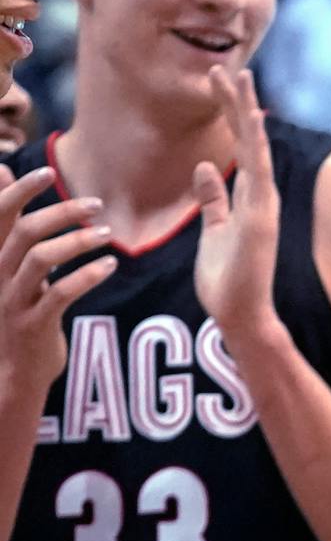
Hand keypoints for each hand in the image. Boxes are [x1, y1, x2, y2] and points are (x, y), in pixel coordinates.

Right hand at [0, 165, 116, 403]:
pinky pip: (60, 294)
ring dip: (77, 242)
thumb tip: (2, 170)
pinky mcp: (33, 325)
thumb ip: (7, 223)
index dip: (19, 191)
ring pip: (39, 260)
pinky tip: (109, 265)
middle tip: (97, 204)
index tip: (48, 170)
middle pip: (23, 232)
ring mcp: (12, 301)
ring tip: (107, 235)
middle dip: (61, 212)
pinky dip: (87, 276)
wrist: (12, 370)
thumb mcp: (8, 263)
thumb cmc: (17, 306)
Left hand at [193, 67, 281, 339]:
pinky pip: (258, 172)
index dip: (232, 114)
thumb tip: (203, 166)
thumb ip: (212, 200)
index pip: (242, 146)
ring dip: (245, 112)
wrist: (240, 314)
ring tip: (235, 77)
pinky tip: (251, 117)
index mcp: (249, 197)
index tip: (220, 83)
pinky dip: (256, 144)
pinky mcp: (261, 216)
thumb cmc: (227, 280)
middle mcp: (261, 195)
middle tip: (226, 67)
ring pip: (257, 147)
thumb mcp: (213, 231)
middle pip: (251, 138)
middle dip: (237, 102)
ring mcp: (264, 204)